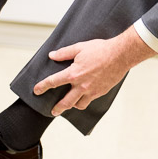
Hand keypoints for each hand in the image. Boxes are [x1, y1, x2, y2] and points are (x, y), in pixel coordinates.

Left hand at [34, 26, 155, 115]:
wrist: (120, 55)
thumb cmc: (101, 50)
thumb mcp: (80, 48)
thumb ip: (64, 53)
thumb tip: (52, 55)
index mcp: (74, 73)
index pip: (53, 82)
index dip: (43, 86)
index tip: (36, 91)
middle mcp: (81, 85)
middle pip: (65, 102)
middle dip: (57, 108)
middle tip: (53, 111)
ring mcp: (92, 90)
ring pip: (79, 105)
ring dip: (72, 106)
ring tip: (70, 104)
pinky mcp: (101, 92)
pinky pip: (90, 101)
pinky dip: (85, 101)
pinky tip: (84, 98)